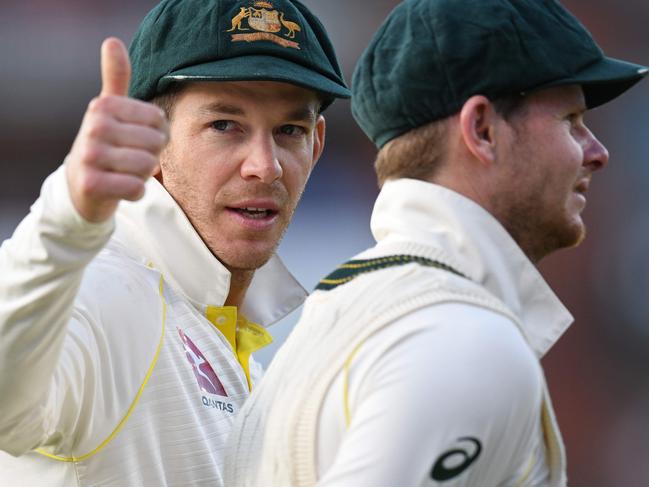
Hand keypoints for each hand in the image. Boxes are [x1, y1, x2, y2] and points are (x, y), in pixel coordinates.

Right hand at [65, 38, 168, 222]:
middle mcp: (94, 127)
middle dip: (151, 156)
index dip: (157, 135)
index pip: (159, 120)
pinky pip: (136, 188)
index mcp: (103, 106)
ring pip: (147, 166)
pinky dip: (135, 192)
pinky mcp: (91, 184)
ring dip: (142, 175)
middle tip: (130, 159)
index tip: (136, 139)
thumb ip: (115, 78)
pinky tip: (120, 187)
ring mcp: (90, 155)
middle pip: (155, 144)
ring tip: (124, 171)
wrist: (79, 186)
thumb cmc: (104, 143)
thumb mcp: (109, 109)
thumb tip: (112, 40)